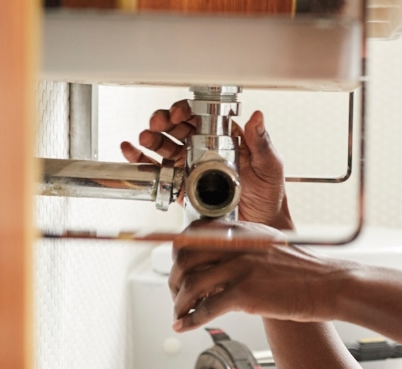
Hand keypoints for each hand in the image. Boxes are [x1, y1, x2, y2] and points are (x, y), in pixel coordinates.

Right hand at [120, 100, 292, 228]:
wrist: (262, 225)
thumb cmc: (269, 194)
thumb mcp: (269, 165)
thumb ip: (261, 142)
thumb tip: (257, 116)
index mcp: (225, 138)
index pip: (201, 116)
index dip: (187, 111)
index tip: (180, 114)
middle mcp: (205, 149)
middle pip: (177, 128)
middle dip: (164, 121)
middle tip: (159, 123)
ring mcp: (191, 166)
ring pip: (165, 145)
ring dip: (151, 138)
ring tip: (145, 137)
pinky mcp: (181, 186)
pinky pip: (158, 170)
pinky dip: (141, 159)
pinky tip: (131, 151)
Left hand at [169, 222, 354, 330]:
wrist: (330, 285)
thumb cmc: (305, 272)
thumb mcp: (270, 247)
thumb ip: (243, 249)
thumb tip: (218, 263)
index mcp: (242, 231)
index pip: (193, 233)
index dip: (178, 252)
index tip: (176, 268)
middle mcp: (237, 246)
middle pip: (184, 257)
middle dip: (173, 279)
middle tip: (175, 294)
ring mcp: (240, 269)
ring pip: (190, 284)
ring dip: (179, 303)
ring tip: (179, 314)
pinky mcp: (245, 293)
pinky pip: (206, 308)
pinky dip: (191, 320)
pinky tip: (186, 326)